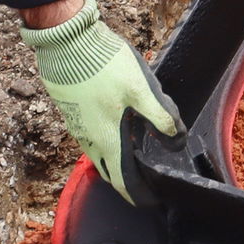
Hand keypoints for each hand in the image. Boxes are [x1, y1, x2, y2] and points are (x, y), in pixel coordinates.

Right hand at [20, 0, 182, 204]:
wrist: (67, 42)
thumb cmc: (104, 66)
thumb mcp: (141, 90)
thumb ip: (161, 116)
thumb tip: (176, 138)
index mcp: (106, 139)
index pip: (121, 180)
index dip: (136, 194)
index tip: (149, 202)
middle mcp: (87, 138)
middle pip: (106, 170)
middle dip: (124, 181)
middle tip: (142, 184)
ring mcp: (75, 124)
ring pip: (95, 153)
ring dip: (111, 161)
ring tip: (130, 159)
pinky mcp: (69, 110)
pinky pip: (86, 136)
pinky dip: (101, 143)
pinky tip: (113, 130)